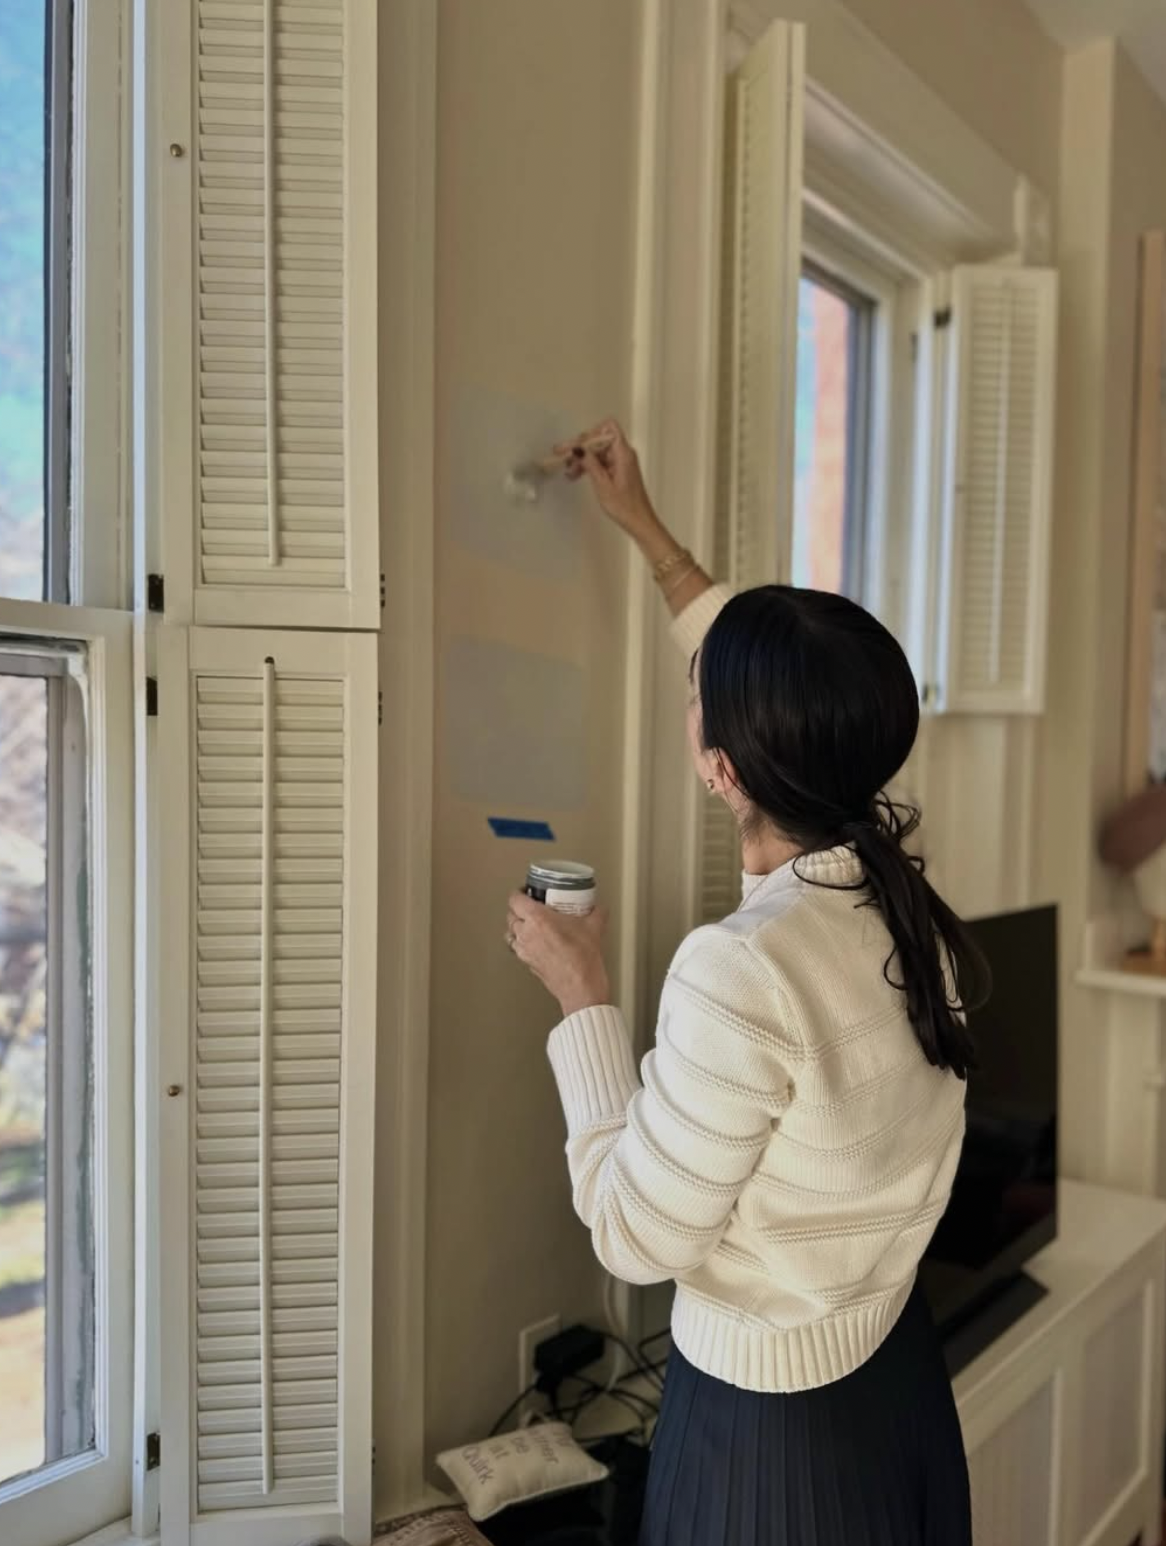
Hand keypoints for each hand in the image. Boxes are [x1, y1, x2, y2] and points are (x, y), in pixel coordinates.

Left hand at [505, 892, 611, 1017]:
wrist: (580, 987)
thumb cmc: (582, 959)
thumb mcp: (594, 927)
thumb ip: (597, 912)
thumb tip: (599, 908)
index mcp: (537, 919)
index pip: (515, 899)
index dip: (519, 893)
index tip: (527, 891)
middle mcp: (526, 934)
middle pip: (510, 916)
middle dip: (518, 909)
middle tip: (532, 906)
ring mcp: (525, 951)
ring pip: (511, 934)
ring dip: (518, 927)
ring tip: (530, 924)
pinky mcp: (528, 964)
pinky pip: (518, 949)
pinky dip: (523, 944)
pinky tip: (537, 943)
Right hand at [554, 419, 658, 544]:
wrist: (639, 521)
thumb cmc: (625, 506)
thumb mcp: (603, 484)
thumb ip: (590, 463)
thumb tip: (578, 448)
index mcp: (623, 453)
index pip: (608, 428)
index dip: (590, 433)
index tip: (576, 446)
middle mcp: (623, 454)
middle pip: (599, 440)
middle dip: (581, 448)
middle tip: (562, 456)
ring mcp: (621, 462)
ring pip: (598, 452)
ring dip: (582, 459)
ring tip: (568, 470)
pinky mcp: (618, 470)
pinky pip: (601, 462)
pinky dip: (588, 466)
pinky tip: (575, 474)